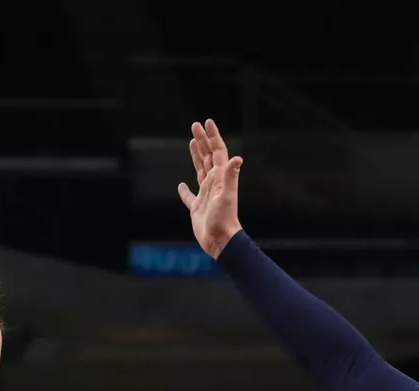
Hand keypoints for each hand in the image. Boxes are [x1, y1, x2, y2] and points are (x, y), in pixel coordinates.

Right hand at [178, 119, 243, 258]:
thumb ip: (230, 176)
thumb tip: (237, 158)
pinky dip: (184, 190)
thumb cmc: (224, 219)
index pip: (217, 152)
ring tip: (193, 142)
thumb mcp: (227, 195)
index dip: (213, 137)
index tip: (207, 122)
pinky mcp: (197, 207)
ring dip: (196, 156)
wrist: (220, 240)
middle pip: (207, 156)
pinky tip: (181, 185)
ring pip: (200, 170)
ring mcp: (205, 195)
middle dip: (202, 140)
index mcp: (220, 178)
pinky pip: (189, 196)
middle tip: (195, 125)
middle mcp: (214, 183)